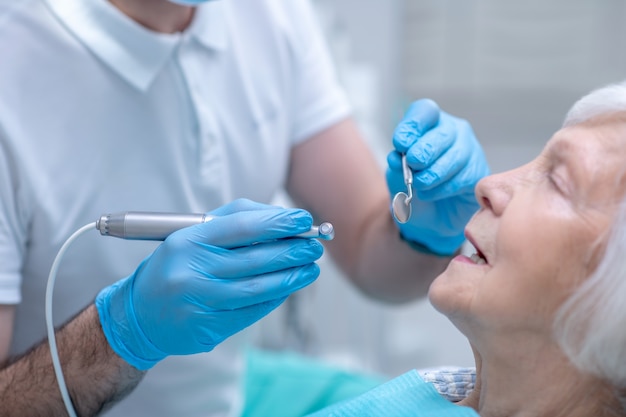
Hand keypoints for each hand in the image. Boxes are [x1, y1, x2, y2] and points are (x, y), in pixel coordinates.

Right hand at [96, 199, 323, 369]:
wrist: (139, 316)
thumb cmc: (174, 267)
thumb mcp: (190, 236)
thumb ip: (231, 221)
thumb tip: (278, 219)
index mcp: (187, 241)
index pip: (242, 227)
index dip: (277, 222)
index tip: (303, 219)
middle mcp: (192, 271)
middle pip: (255, 258)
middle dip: (292, 250)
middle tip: (315, 244)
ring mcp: (200, 302)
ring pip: (258, 288)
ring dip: (291, 276)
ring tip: (311, 267)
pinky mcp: (208, 328)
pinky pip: (252, 311)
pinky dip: (275, 297)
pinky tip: (289, 287)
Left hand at [386, 99, 489, 254]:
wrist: (427, 216)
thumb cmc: (413, 185)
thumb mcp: (397, 173)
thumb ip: (397, 163)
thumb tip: (397, 157)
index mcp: (429, 123)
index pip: (425, 111)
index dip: (413, 125)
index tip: (400, 143)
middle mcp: (452, 131)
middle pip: (443, 132)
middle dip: (425, 149)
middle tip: (413, 163)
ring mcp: (469, 149)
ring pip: (455, 156)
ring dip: (432, 173)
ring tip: (418, 184)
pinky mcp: (478, 172)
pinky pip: (462, 178)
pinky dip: (442, 188)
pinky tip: (429, 193)